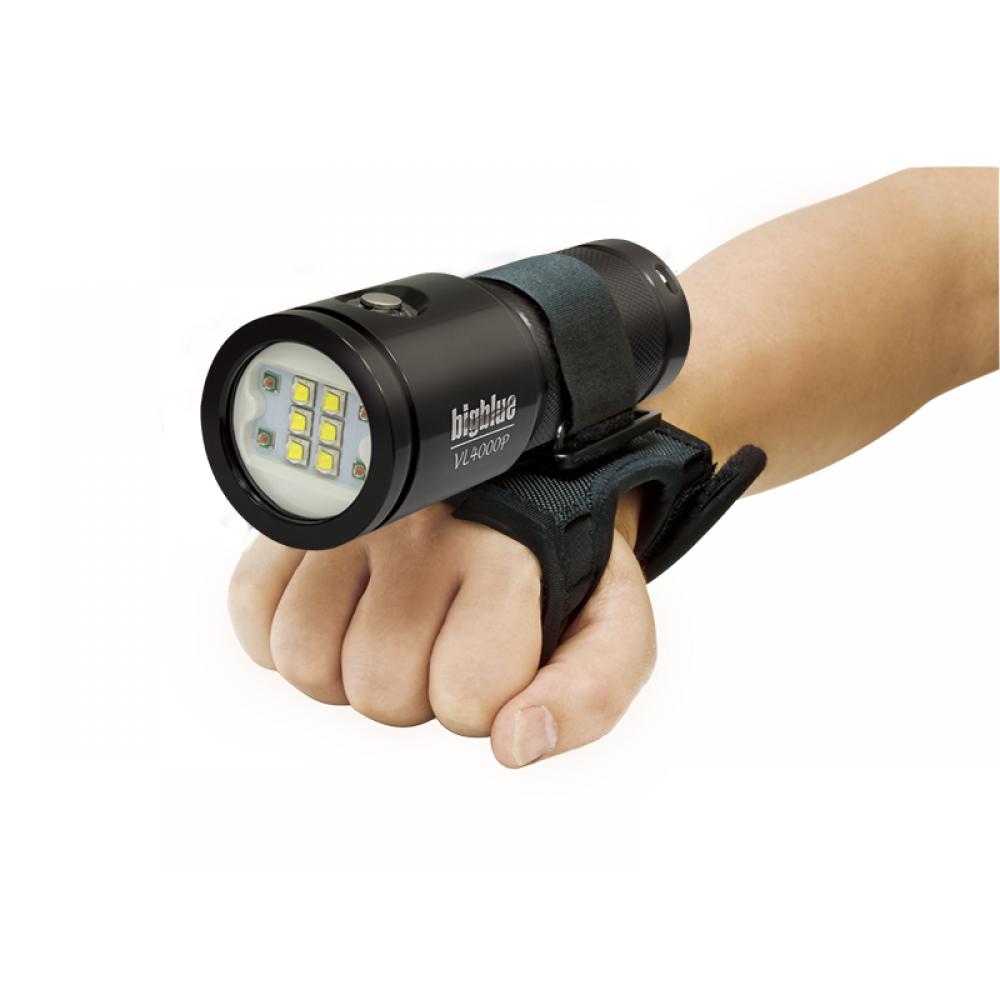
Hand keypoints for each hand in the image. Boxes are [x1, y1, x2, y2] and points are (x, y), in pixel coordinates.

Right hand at [228, 497, 655, 766]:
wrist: (519, 482)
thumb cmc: (558, 571)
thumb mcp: (613, 629)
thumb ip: (591, 693)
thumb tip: (515, 744)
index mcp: (507, 556)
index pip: (468, 701)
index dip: (484, 699)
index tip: (499, 652)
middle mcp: (423, 528)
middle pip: (380, 692)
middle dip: (415, 690)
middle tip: (443, 638)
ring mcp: (352, 520)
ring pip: (305, 661)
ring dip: (348, 669)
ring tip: (393, 623)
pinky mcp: (298, 519)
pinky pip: (252, 608)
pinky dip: (284, 633)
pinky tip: (340, 610)